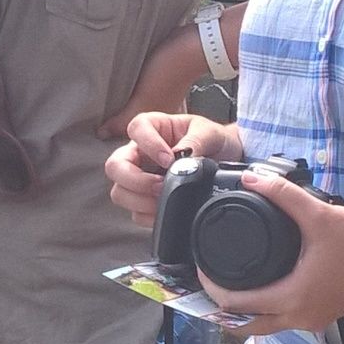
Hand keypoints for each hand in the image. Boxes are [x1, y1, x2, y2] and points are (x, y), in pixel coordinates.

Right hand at [105, 111, 241, 223]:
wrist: (228, 161)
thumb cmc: (214, 141)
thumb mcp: (210, 133)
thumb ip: (197, 141)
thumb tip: (181, 156)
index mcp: (154, 128)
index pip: (136, 128)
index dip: (148, 144)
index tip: (168, 159)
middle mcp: (141, 153)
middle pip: (115, 166)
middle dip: (134, 180)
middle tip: (160, 185)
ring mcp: (140, 178)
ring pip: (119, 192)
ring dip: (139, 200)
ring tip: (163, 199)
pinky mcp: (146, 200)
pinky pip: (135, 213)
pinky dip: (148, 216)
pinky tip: (165, 211)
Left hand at [211, 173, 343, 338]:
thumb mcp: (319, 214)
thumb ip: (283, 194)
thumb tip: (252, 178)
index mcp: (293, 298)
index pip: (236, 305)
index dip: (211, 288)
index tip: (201, 268)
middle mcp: (299, 317)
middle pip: (246, 325)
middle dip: (222, 308)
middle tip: (208, 282)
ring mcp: (312, 320)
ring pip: (265, 326)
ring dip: (243, 312)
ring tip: (227, 284)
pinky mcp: (322, 315)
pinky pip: (283, 320)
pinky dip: (265, 310)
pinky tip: (259, 288)